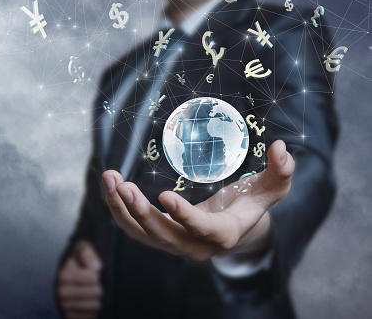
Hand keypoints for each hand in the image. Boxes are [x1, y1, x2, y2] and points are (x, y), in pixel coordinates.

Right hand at [56, 241, 102, 318]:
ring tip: (93, 293)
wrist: (69, 279)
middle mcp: (61, 292)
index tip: (94, 272)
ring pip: (96, 306)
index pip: (94, 278)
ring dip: (98, 299)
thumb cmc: (78, 262)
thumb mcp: (81, 249)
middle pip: (96, 293)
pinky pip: (91, 317)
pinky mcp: (69, 317)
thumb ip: (87, 252)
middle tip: (95, 284)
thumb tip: (96, 267)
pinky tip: (90, 303)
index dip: (98, 274)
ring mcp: (64, 307)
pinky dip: (93, 311)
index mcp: (64, 275)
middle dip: (100, 287)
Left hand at [101, 140, 294, 259]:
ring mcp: (174, 243)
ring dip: (121, 209)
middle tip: (122, 184)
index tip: (165, 196)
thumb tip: (282, 147)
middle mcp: (195, 245)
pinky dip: (119, 210)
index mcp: (223, 234)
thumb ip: (281, 172)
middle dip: (140, 212)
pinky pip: (134, 229)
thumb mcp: (270, 190)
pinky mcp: (159, 237)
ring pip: (142, 234)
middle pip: (164, 235)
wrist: (232, 228)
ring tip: (110, 179)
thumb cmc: (250, 205)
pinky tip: (111, 186)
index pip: (204, 230)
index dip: (185, 217)